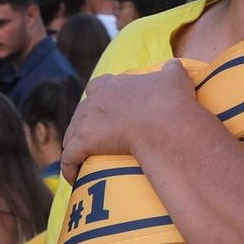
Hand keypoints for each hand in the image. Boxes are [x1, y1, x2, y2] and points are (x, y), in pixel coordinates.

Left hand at [59, 63, 202, 183]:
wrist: (164, 121)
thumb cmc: (169, 100)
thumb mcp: (174, 77)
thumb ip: (172, 70)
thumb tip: (174, 66)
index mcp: (111, 83)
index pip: (97, 88)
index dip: (100, 99)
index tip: (106, 111)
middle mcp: (94, 98)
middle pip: (81, 113)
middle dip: (84, 125)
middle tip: (95, 140)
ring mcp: (87, 120)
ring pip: (71, 135)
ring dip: (74, 147)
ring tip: (81, 161)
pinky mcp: (84, 141)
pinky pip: (69, 157)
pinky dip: (69, 167)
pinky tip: (74, 178)